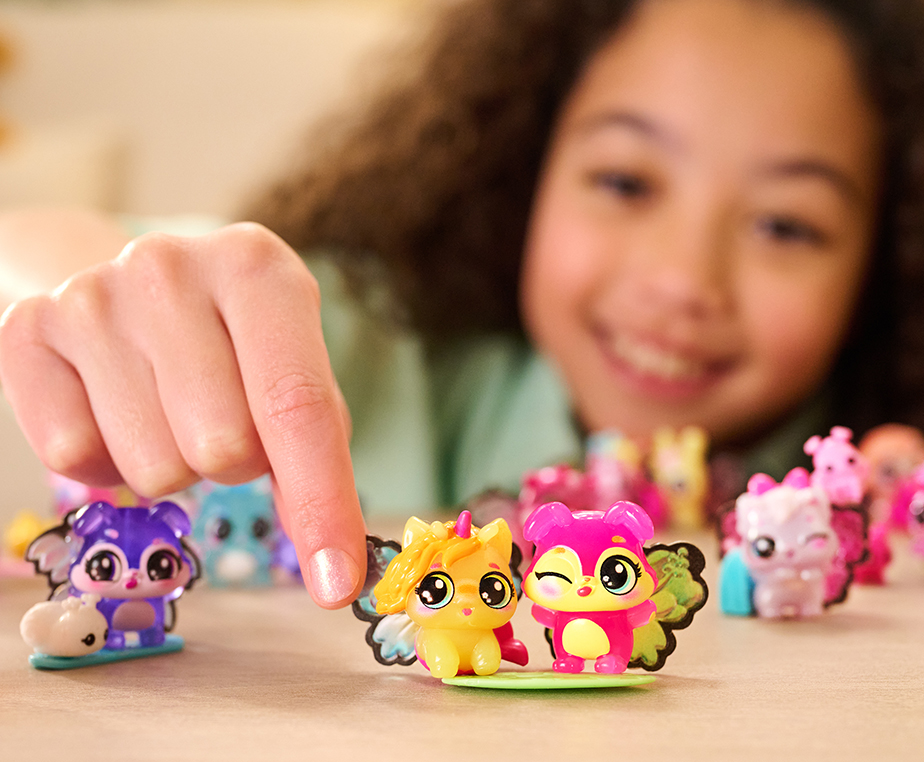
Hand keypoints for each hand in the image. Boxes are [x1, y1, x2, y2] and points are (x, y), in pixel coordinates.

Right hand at [0, 222, 365, 607]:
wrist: (129, 289)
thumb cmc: (232, 343)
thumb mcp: (291, 369)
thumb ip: (317, 454)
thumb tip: (335, 568)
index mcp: (256, 267)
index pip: (298, 406)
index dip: (323, 505)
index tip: (336, 585)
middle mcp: (170, 266)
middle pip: (223, 448)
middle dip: (236, 464)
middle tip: (223, 418)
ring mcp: (90, 295)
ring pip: (152, 467)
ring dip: (174, 464)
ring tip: (169, 408)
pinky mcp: (25, 331)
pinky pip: (73, 459)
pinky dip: (107, 462)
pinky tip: (117, 407)